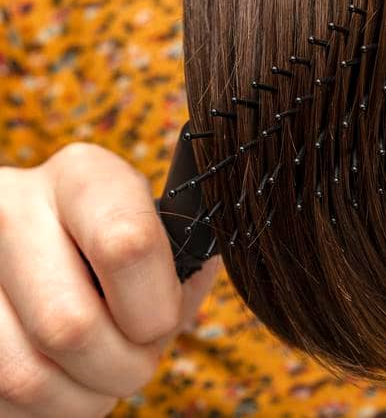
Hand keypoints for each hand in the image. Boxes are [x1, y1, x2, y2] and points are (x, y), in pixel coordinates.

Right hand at [0, 143, 220, 416]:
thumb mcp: (159, 239)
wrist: (29, 257)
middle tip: (131, 363)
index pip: (128, 245)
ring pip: (25, 374)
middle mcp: (11, 207)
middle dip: (120, 368)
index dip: (154, 310)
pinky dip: (42, 408)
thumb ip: (183, 267)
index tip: (158, 324)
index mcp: (82, 177)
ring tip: (95, 376)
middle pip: (70, 325)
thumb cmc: (118, 255)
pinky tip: (55, 378)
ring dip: (79, 398)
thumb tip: (179, 300)